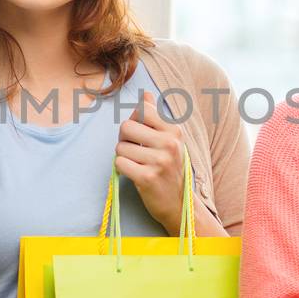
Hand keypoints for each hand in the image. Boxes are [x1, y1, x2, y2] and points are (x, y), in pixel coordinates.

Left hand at [115, 91, 187, 233]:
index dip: (135, 122)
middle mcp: (169, 143)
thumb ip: (155, 117)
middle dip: (124, 139)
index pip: (143, 110)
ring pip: (120, 147)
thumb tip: (146, 94)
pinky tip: (134, 174)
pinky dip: (122, 169)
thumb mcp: (168, 140)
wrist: (178, 204)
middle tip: (135, 152)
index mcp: (174, 131)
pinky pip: (119, 163)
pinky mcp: (147, 177)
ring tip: (137, 165)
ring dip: (124, 157)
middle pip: (126, 127)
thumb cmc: (169, 169)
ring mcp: (159, 161)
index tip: (140, 135)